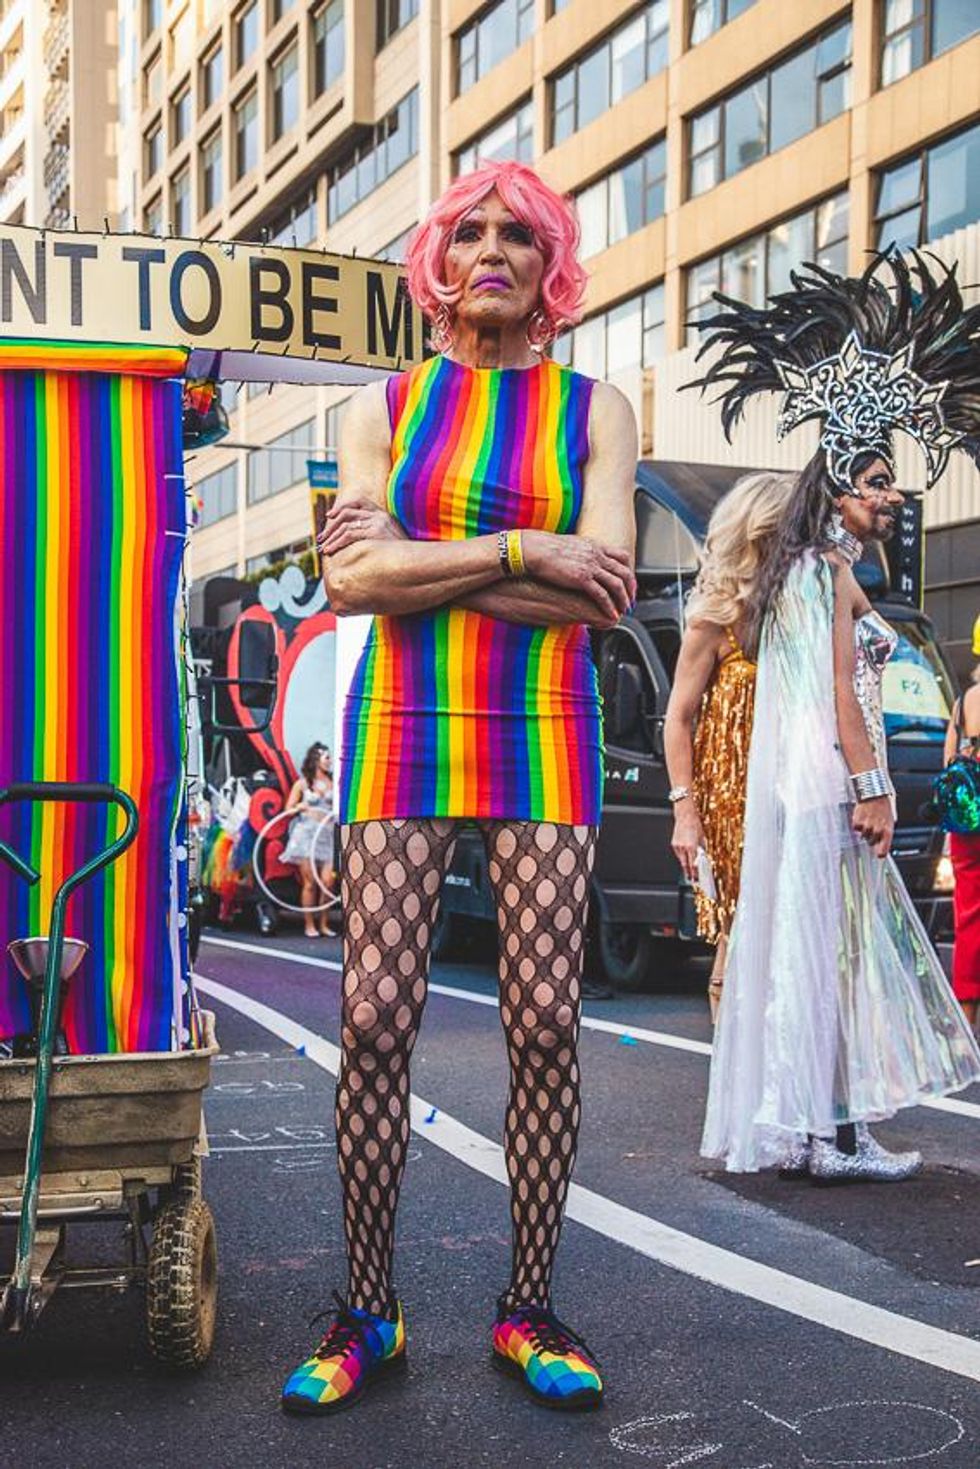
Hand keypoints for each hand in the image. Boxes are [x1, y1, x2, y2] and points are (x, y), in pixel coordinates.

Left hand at [319, 496, 406, 557]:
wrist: (417, 562)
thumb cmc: (403, 557)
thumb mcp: (391, 542)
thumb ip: (375, 536)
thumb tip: (357, 543)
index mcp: (384, 515)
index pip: (358, 502)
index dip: (341, 507)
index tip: (329, 517)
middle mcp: (380, 515)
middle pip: (347, 513)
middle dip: (331, 527)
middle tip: (321, 539)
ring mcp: (378, 523)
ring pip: (346, 525)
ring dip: (331, 537)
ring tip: (324, 549)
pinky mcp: (376, 532)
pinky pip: (349, 535)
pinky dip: (336, 543)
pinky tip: (330, 551)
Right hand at [521, 531, 635, 626]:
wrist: (534, 549)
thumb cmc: (546, 548)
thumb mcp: (571, 545)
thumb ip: (583, 552)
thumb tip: (583, 560)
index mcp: (595, 545)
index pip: (622, 556)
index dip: (628, 571)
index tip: (629, 583)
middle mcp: (596, 555)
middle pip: (623, 572)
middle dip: (630, 588)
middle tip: (631, 600)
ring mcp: (590, 566)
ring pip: (616, 585)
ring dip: (623, 599)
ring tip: (624, 610)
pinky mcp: (582, 578)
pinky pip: (602, 595)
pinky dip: (609, 606)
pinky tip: (612, 615)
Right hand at [671, 800, 704, 881]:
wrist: (685, 816)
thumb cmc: (695, 824)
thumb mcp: (702, 838)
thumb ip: (702, 849)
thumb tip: (703, 857)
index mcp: (692, 846)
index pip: (693, 864)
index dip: (695, 873)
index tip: (697, 878)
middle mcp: (683, 847)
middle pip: (685, 865)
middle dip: (689, 873)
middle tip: (691, 879)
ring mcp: (677, 846)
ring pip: (681, 860)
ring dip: (685, 865)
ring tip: (689, 871)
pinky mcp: (674, 844)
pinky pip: (678, 854)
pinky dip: (682, 857)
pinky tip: (685, 858)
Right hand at [852, 795, 892, 857]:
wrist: (874, 794)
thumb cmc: (883, 807)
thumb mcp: (890, 820)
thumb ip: (886, 833)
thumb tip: (882, 844)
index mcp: (887, 832)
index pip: (882, 852)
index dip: (879, 853)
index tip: (878, 853)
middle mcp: (877, 831)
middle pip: (871, 843)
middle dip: (871, 837)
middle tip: (873, 826)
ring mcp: (867, 827)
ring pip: (863, 836)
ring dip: (864, 830)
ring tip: (868, 819)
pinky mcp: (857, 823)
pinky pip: (856, 828)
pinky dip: (858, 824)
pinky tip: (862, 816)